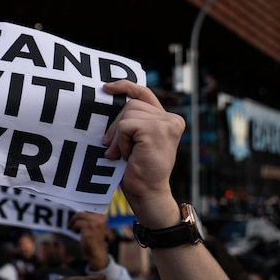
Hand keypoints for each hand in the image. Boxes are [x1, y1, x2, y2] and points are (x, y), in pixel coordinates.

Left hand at [70, 212, 110, 270]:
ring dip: (74, 222)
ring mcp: (96, 222)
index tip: (76, 217)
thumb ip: (90, 219)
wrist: (98, 253)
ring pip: (79, 216)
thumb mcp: (95, 227)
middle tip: (71, 224)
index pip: (90, 210)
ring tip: (73, 228)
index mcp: (104, 217)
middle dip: (75, 218)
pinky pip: (78, 223)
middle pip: (83, 213)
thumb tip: (80, 211)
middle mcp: (101, 218)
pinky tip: (75, 232)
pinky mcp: (89, 227)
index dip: (81, 213)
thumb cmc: (96, 241)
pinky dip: (74, 227)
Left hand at [102, 81, 184, 227]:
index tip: (107, 88)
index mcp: (166, 119)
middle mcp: (171, 119)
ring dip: (117, 136)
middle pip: (131, 104)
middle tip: (112, 149)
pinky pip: (125, 126)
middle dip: (115, 126)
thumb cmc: (136, 170)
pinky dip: (120, 141)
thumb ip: (131, 123)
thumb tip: (107, 104)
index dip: (125, 87)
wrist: (147, 193)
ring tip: (121, 154)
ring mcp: (167, 123)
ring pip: (127, 115)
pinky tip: (127, 155)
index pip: (144, 94)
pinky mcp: (157, 130)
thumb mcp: (134, 141)